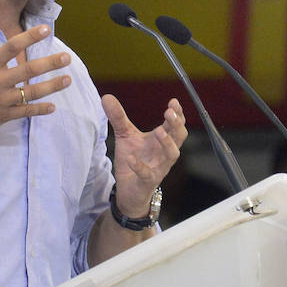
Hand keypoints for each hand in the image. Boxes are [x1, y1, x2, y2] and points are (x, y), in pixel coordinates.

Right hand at [0, 25, 71, 143]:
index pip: (12, 47)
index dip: (30, 37)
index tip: (46, 30)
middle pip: (28, 70)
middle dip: (50, 63)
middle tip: (67, 57)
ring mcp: (1, 100)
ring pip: (31, 92)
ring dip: (52, 86)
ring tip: (67, 80)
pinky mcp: (2, 116)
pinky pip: (24, 112)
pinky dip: (39, 110)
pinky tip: (52, 107)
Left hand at [102, 95, 186, 214]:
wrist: (128, 189)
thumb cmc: (132, 159)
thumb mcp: (124, 136)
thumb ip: (118, 117)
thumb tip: (106, 97)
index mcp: (162, 140)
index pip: (175, 125)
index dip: (178, 113)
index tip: (173, 102)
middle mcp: (164, 153)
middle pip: (179, 137)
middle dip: (176, 124)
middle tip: (169, 112)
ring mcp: (159, 167)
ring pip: (172, 155)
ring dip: (167, 143)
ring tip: (158, 131)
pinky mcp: (147, 181)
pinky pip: (147, 174)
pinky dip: (140, 166)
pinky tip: (131, 158)